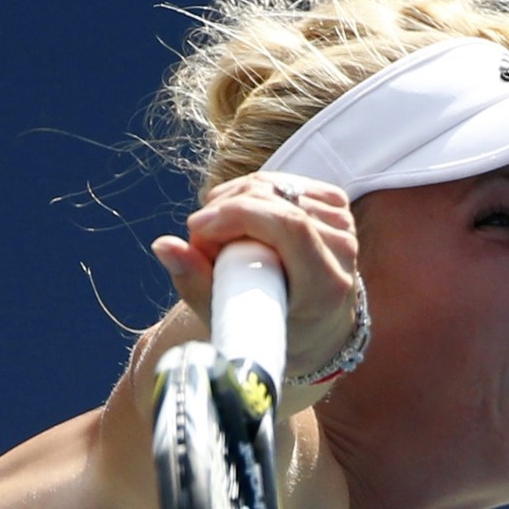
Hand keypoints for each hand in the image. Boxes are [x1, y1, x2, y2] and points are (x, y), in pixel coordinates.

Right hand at [152, 174, 359, 381]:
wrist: (318, 326)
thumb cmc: (270, 326)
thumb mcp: (229, 318)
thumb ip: (194, 283)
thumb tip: (164, 245)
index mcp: (327, 284)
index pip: (289, 226)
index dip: (238, 215)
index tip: (197, 230)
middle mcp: (342, 251)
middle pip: (275, 201)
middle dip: (224, 211)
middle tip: (201, 243)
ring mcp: (344, 224)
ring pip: (274, 186)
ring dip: (232, 203)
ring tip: (219, 239)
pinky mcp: (336, 204)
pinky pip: (280, 181)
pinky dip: (249, 195)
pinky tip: (239, 219)